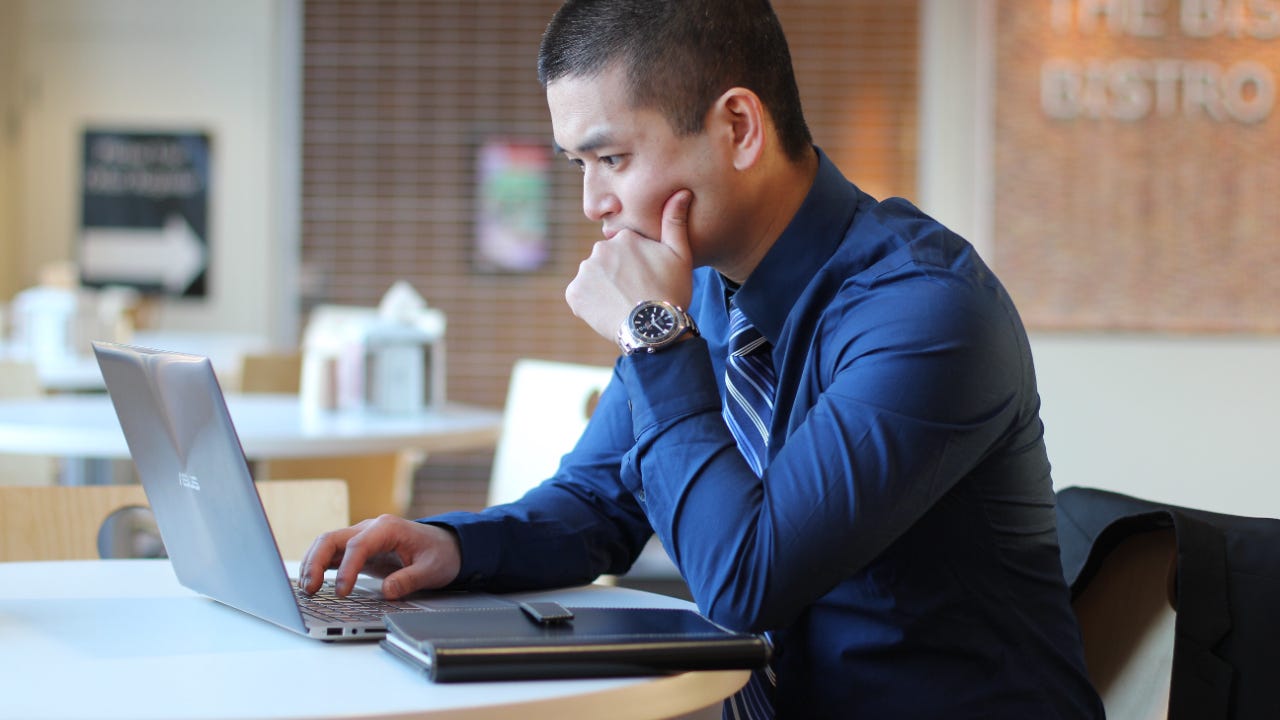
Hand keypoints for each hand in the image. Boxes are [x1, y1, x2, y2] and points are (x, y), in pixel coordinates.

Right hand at [296, 515, 461, 598]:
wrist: (445, 545)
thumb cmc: (439, 554)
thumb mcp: (432, 569)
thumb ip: (409, 579)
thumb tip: (387, 592)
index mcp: (388, 528)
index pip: (358, 545)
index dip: (346, 569)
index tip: (342, 592)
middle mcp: (370, 528)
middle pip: (332, 538)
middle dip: (316, 562)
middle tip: (309, 589)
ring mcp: (362, 537)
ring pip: (327, 544)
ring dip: (312, 563)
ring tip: (306, 589)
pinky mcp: (359, 549)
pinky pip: (332, 553)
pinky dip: (319, 566)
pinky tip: (311, 582)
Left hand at [565, 189, 693, 340]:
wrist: (652, 330)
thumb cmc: (671, 292)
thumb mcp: (680, 256)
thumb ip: (675, 222)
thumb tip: (681, 192)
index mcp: (624, 237)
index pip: (625, 248)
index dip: (637, 265)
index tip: (647, 281)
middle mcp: (600, 249)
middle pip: (607, 262)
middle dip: (617, 275)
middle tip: (636, 294)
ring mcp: (585, 272)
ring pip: (594, 278)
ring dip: (604, 288)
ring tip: (623, 304)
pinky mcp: (574, 294)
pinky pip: (580, 296)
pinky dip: (590, 304)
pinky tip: (609, 311)